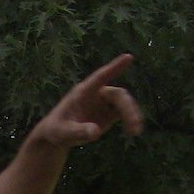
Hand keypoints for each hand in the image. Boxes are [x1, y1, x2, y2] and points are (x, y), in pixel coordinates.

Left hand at [29, 53, 144, 149]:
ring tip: (135, 131)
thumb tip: (96, 132)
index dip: (114, 67)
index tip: (129, 57)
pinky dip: (130, 120)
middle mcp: (96, 94)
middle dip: (127, 108)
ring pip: (123, 103)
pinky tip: (134, 131)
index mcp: (83, 92)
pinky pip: (123, 112)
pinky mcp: (108, 113)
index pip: (100, 77)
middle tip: (134, 124)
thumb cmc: (57, 130)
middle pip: (117, 94)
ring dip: (131, 114)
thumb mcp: (65, 132)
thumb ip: (79, 132)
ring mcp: (103, 103)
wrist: (58, 136)